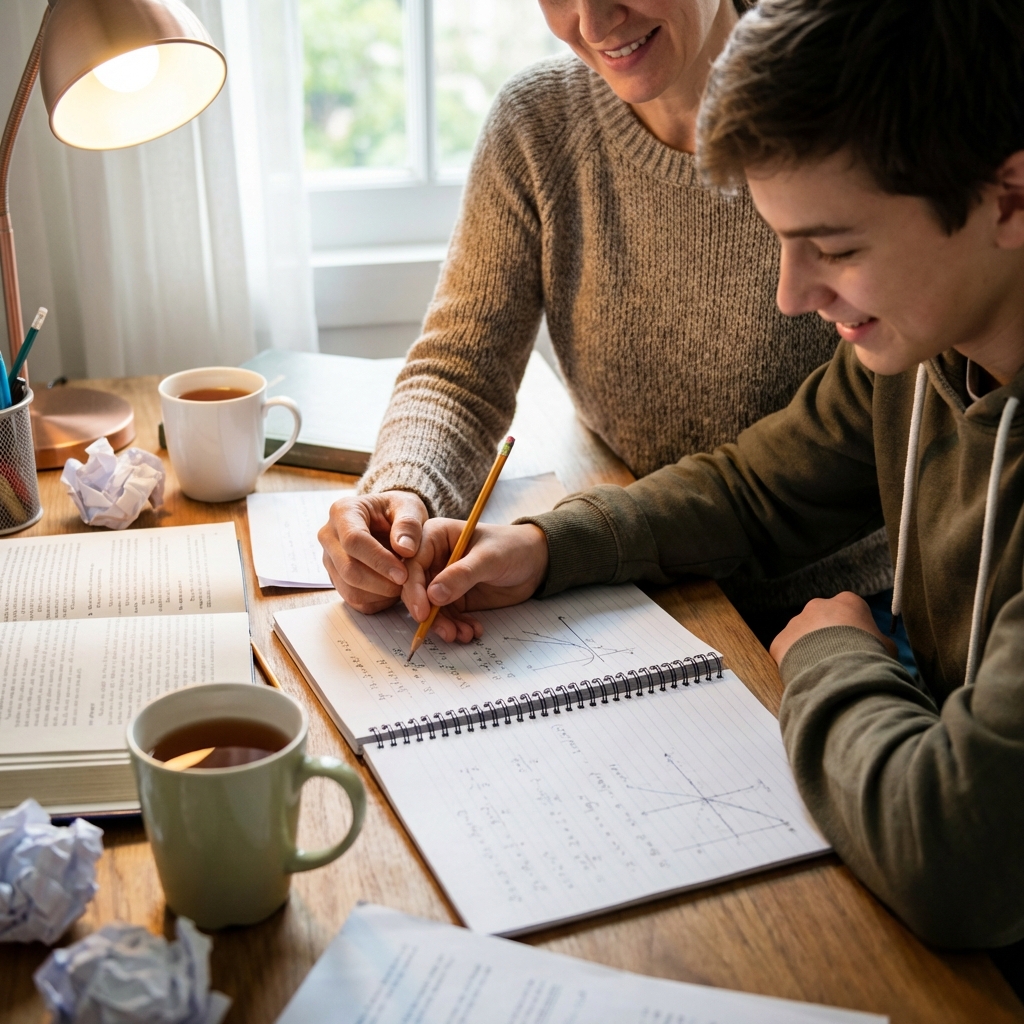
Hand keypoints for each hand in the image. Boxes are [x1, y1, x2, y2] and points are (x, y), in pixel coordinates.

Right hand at [318, 491, 428, 613]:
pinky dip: (377, 601)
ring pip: (349, 589)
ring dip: (380, 594)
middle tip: (408, 584)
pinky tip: (393, 590)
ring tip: (403, 585)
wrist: (388, 519)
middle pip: (348, 569)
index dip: (379, 560)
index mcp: (343, 512)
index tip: (403, 574)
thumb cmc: (397, 511)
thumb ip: (409, 525)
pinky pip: (354, 599)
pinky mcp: (335, 578)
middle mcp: (329, 536)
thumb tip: (405, 549)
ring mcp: (330, 560)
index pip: (353, 540)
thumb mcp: (410, 507)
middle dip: (381, 582)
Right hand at [402, 520, 549, 642]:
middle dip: (428, 613)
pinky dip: (457, 627)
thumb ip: (462, 575)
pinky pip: (447, 617)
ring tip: (463, 635)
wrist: (535, 561)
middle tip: (444, 630)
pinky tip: (471, 631)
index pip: (413, 563)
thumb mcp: (489, 558)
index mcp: (435, 536)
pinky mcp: (454, 598)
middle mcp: (434, 558)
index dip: (414, 588)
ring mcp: (443, 580)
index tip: (422, 612)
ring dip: (444, 625)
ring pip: (431, 608)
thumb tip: (433, 596)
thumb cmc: (512, 547)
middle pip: (417, 589)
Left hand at [769, 591, 898, 665]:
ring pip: (802, 636)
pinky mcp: (780, 640)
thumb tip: (880, 646)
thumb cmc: (870, 658)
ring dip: (809, 650)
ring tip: (822, 671)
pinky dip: (794, 663)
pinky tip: (806, 676)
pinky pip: (787, 651)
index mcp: (847, 601)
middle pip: (822, 620)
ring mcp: (796, 622)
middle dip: (827, 638)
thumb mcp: (887, 647)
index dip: (853, 630)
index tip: (856, 647)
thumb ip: (880, 641)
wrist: (841, 673)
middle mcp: (818, 606)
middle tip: (836, 660)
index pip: (849, 611)